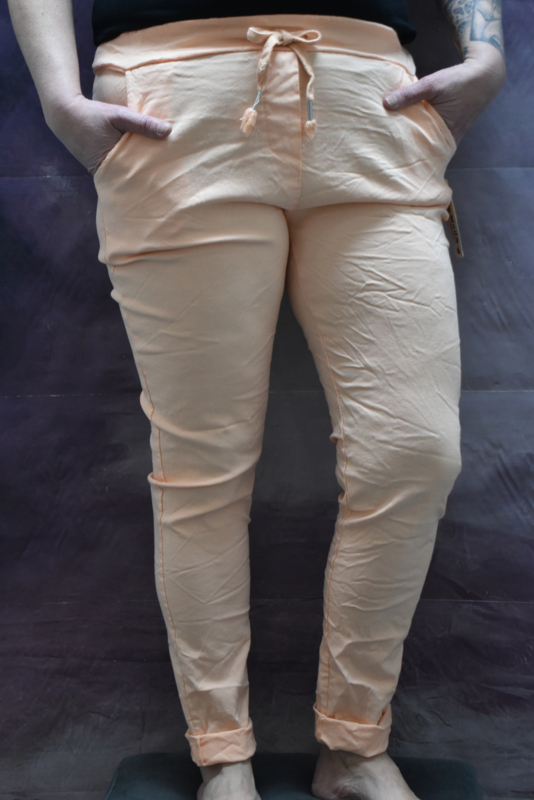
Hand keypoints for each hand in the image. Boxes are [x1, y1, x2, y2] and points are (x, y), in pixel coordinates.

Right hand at [46, 93, 171, 174]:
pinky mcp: (99, 167)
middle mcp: (106, 172)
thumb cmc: (92, 114)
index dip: (153, 179)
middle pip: (132, 180)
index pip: (138, 177)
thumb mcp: (118, 115)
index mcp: (112, 164)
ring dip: (137, 173)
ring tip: (159, 176)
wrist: (65, 115)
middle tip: (170, 184)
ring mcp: (101, 172)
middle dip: (147, 179)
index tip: (170, 181)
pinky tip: (141, 166)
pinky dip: (127, 168)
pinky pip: (117, 171)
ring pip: (124, 176)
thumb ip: (142, 123)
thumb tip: (168, 130)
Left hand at [383, 45, 505, 144]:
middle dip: (403, 152)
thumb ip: (409, 94)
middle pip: (420, 151)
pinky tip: (406, 135)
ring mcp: (449, 138)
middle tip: (382, 153)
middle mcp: (446, 141)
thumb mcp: (432, 84)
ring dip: (411, 144)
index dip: (400, 153)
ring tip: (389, 146)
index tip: (383, 155)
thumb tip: (385, 103)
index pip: (416, 151)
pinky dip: (420, 137)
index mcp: (441, 134)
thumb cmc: (459, 81)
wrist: (485, 76)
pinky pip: (432, 139)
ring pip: (426, 145)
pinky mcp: (450, 132)